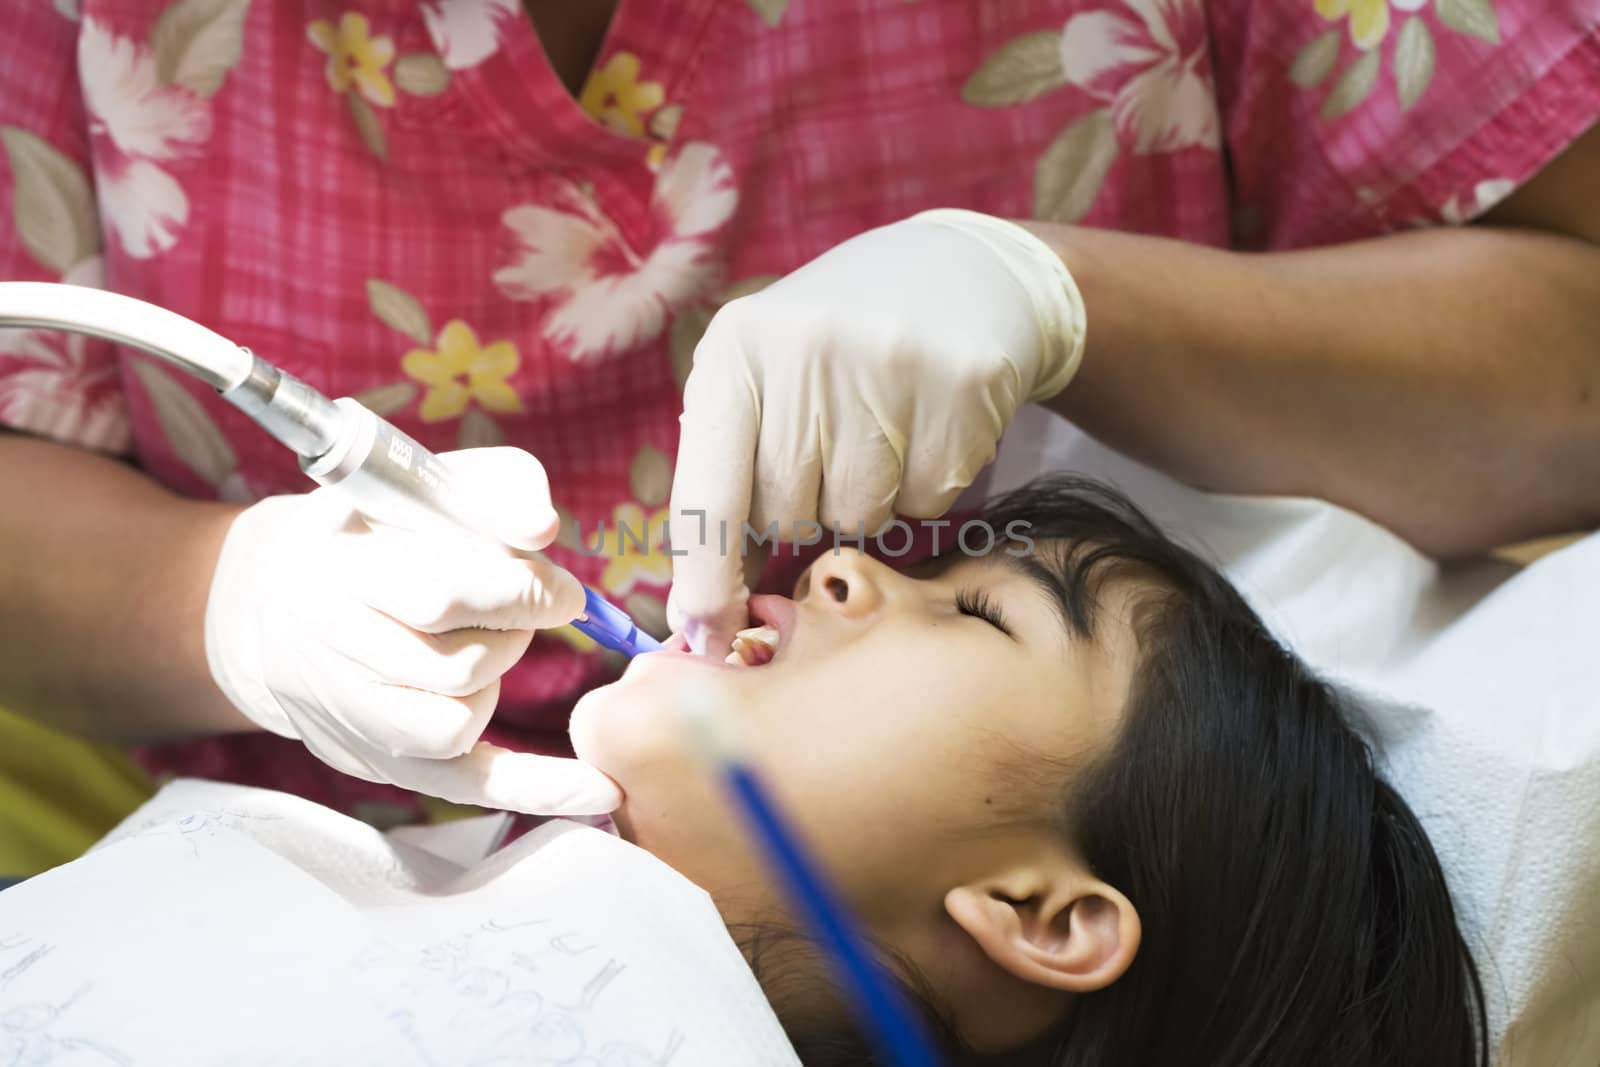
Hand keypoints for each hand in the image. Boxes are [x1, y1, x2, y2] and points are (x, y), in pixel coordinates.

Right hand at [204, 447, 621, 814]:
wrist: (271, 603)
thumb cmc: (380, 532)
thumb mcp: (427, 484)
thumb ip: (496, 487)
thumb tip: (542, 528)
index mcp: (343, 570)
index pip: (444, 597)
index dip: (524, 593)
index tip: (563, 589)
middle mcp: (337, 650)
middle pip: (459, 664)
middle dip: (514, 632)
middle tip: (520, 605)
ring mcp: (355, 715)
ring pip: (459, 723)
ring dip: (496, 680)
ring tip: (485, 642)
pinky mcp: (384, 760)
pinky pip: (467, 785)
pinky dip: (536, 788)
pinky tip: (598, 790)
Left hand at [667, 209, 1086, 653]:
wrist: (960, 275)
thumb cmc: (833, 356)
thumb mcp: (760, 385)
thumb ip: (724, 482)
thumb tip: (701, 621)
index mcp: (735, 351)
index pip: (706, 491)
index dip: (704, 579)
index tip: (705, 638)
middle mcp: (804, 349)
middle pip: (786, 515)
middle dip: (802, 511)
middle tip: (828, 450)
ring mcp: (889, 363)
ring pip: (858, 517)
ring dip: (866, 503)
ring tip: (880, 432)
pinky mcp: (963, 382)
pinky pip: (928, 502)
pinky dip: (924, 488)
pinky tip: (926, 428)